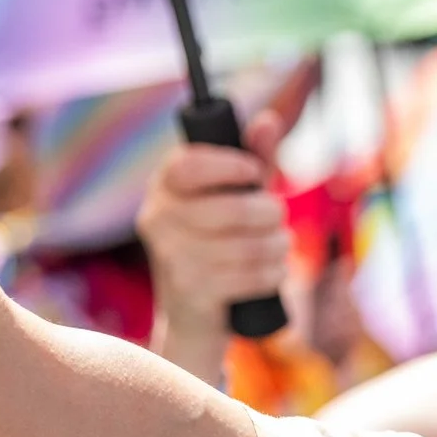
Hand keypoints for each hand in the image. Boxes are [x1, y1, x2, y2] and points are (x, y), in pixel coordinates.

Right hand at [139, 107, 290, 374]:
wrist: (194, 316)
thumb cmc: (220, 244)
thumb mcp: (234, 197)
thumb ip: (252, 159)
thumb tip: (269, 120)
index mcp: (164, 187)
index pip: (188, 166)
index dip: (229, 165)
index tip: (255, 172)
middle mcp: (158, 220)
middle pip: (231, 209)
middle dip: (269, 213)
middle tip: (276, 217)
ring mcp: (171, 258)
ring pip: (249, 245)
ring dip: (277, 246)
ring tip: (278, 247)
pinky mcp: (192, 292)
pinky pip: (251, 275)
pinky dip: (272, 274)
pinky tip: (271, 273)